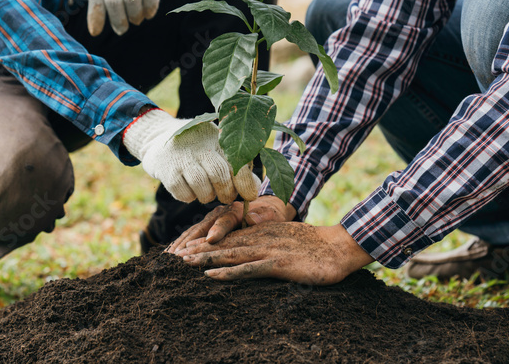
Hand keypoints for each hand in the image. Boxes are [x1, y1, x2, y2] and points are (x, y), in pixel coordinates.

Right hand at [123, 109, 260, 203]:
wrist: (158, 137)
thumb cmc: (197, 147)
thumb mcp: (216, 148)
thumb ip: (236, 165)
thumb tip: (255, 189)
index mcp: (217, 138)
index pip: (236, 162)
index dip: (245, 182)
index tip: (250, 196)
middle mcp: (199, 146)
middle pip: (219, 175)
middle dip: (226, 192)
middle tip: (226, 196)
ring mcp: (181, 158)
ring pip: (202, 187)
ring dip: (207, 196)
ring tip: (206, 192)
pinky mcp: (166, 171)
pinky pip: (184, 194)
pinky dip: (189, 197)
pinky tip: (189, 189)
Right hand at [166, 197, 296, 252]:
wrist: (266, 209)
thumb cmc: (271, 216)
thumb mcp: (273, 215)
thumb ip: (265, 217)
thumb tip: (255, 217)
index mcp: (236, 210)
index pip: (225, 220)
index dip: (218, 230)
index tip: (211, 240)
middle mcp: (219, 214)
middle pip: (202, 228)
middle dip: (189, 242)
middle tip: (178, 256)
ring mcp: (210, 221)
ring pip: (192, 233)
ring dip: (180, 245)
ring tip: (168, 258)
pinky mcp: (205, 228)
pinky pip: (190, 237)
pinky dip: (180, 246)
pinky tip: (170, 256)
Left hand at [173, 222, 373, 284]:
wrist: (339, 247)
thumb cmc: (313, 246)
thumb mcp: (283, 239)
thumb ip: (264, 241)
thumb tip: (246, 249)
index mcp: (259, 231)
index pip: (224, 236)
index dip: (202, 242)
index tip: (181, 247)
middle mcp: (258, 238)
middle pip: (220, 244)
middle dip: (194, 249)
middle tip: (169, 256)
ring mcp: (266, 250)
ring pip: (228, 254)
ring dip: (203, 259)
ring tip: (181, 263)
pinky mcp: (276, 264)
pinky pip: (247, 269)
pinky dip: (227, 272)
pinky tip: (210, 276)